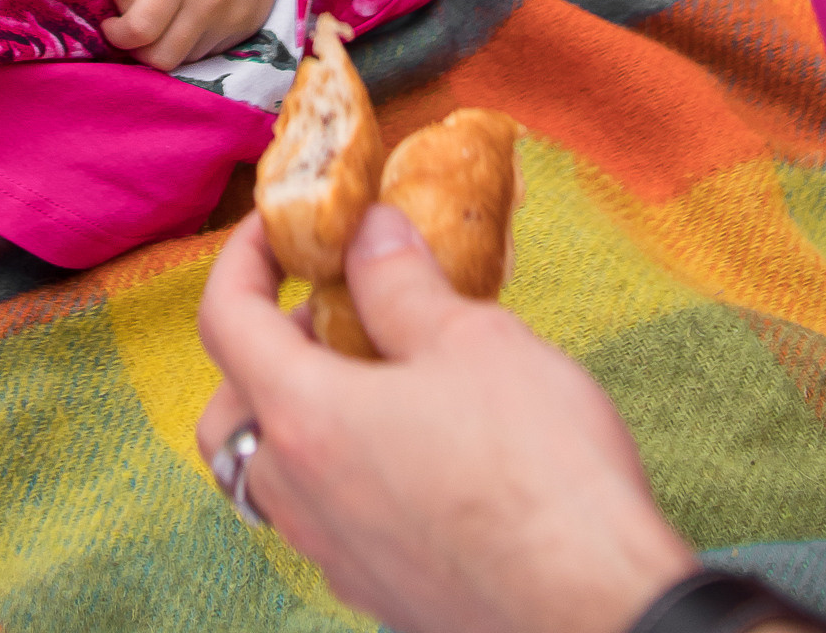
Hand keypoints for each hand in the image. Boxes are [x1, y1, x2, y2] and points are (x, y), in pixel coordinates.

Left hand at [101, 0, 292, 71]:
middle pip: (162, 59)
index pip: (139, 31)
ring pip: (186, 60)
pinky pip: (210, 52)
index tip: (112, 25)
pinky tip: (193, 15)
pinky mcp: (248, 27)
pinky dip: (193, 42)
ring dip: (167, 46)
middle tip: (136, 28)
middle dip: (139, 51)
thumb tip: (122, 16)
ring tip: (167, 18)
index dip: (117, 35)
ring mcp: (232, 19)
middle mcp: (209, 3)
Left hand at [195, 209, 693, 632]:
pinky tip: (415, 449)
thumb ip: (401, 281)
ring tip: (379, 378)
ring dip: (301, 417)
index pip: (224, 322)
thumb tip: (369, 232)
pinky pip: (329, 522)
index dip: (241, 259)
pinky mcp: (382, 595)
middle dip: (258, 351)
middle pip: (230, 413)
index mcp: (306, 420)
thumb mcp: (472, 340)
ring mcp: (338, 557)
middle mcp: (303, 498)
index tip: (275, 229)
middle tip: (327, 312)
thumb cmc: (539, 473)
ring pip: (275, 477)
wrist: (601, 610)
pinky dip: (343, 474)